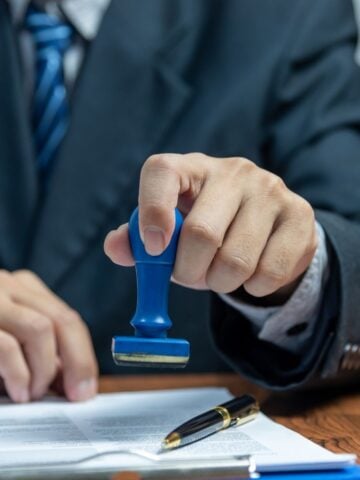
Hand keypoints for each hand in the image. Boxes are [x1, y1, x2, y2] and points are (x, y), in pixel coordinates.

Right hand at [0, 270, 97, 402]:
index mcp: (23, 289)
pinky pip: (7, 346)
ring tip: (34, 394)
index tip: (86, 388)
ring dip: (45, 369)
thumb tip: (75, 384)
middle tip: (76, 395)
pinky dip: (20, 374)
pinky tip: (19, 392)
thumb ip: (40, 355)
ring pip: (41, 328)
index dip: (83, 356)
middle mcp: (9, 286)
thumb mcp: (11, 339)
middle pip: (61, 320)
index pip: (67, 318)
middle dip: (77, 362)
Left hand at [104, 153, 316, 298]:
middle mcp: (233, 171)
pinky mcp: (300, 215)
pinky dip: (252, 288)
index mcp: (191, 168)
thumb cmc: (206, 226)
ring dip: (221, 283)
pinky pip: (269, 272)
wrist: (264, 225)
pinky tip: (251, 273)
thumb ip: (137, 239)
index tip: (153, 249)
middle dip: (189, 271)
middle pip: (201, 233)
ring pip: (236, 261)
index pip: (162, 172)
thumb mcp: (170, 230)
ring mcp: (271, 189)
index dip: (151, 212)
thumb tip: (116, 247)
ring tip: (221, 274)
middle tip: (190, 276)